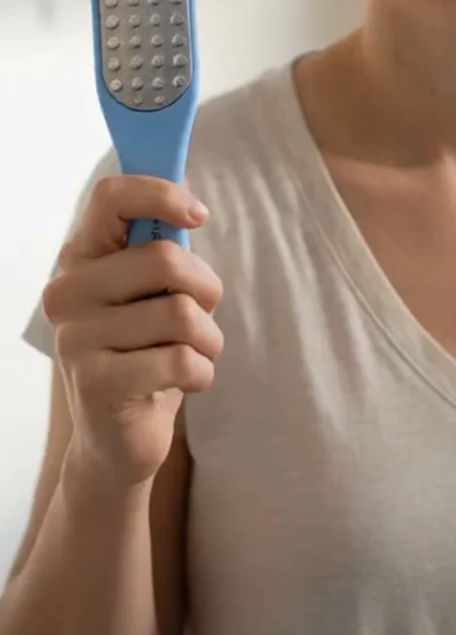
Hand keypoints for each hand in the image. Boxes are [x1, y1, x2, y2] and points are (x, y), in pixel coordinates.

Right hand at [42, 176, 222, 488]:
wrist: (117, 441)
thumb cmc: (145, 352)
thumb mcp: (151, 293)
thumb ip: (161, 247)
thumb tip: (191, 193)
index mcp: (81, 257)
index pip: (110, 197)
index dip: (161, 194)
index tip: (199, 215)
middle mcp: (68, 293)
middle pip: (165, 258)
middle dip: (206, 288)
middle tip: (203, 315)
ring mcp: (76, 339)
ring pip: (182, 314)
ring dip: (208, 339)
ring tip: (193, 355)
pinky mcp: (97, 383)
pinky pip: (182, 360)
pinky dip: (202, 373)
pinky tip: (184, 384)